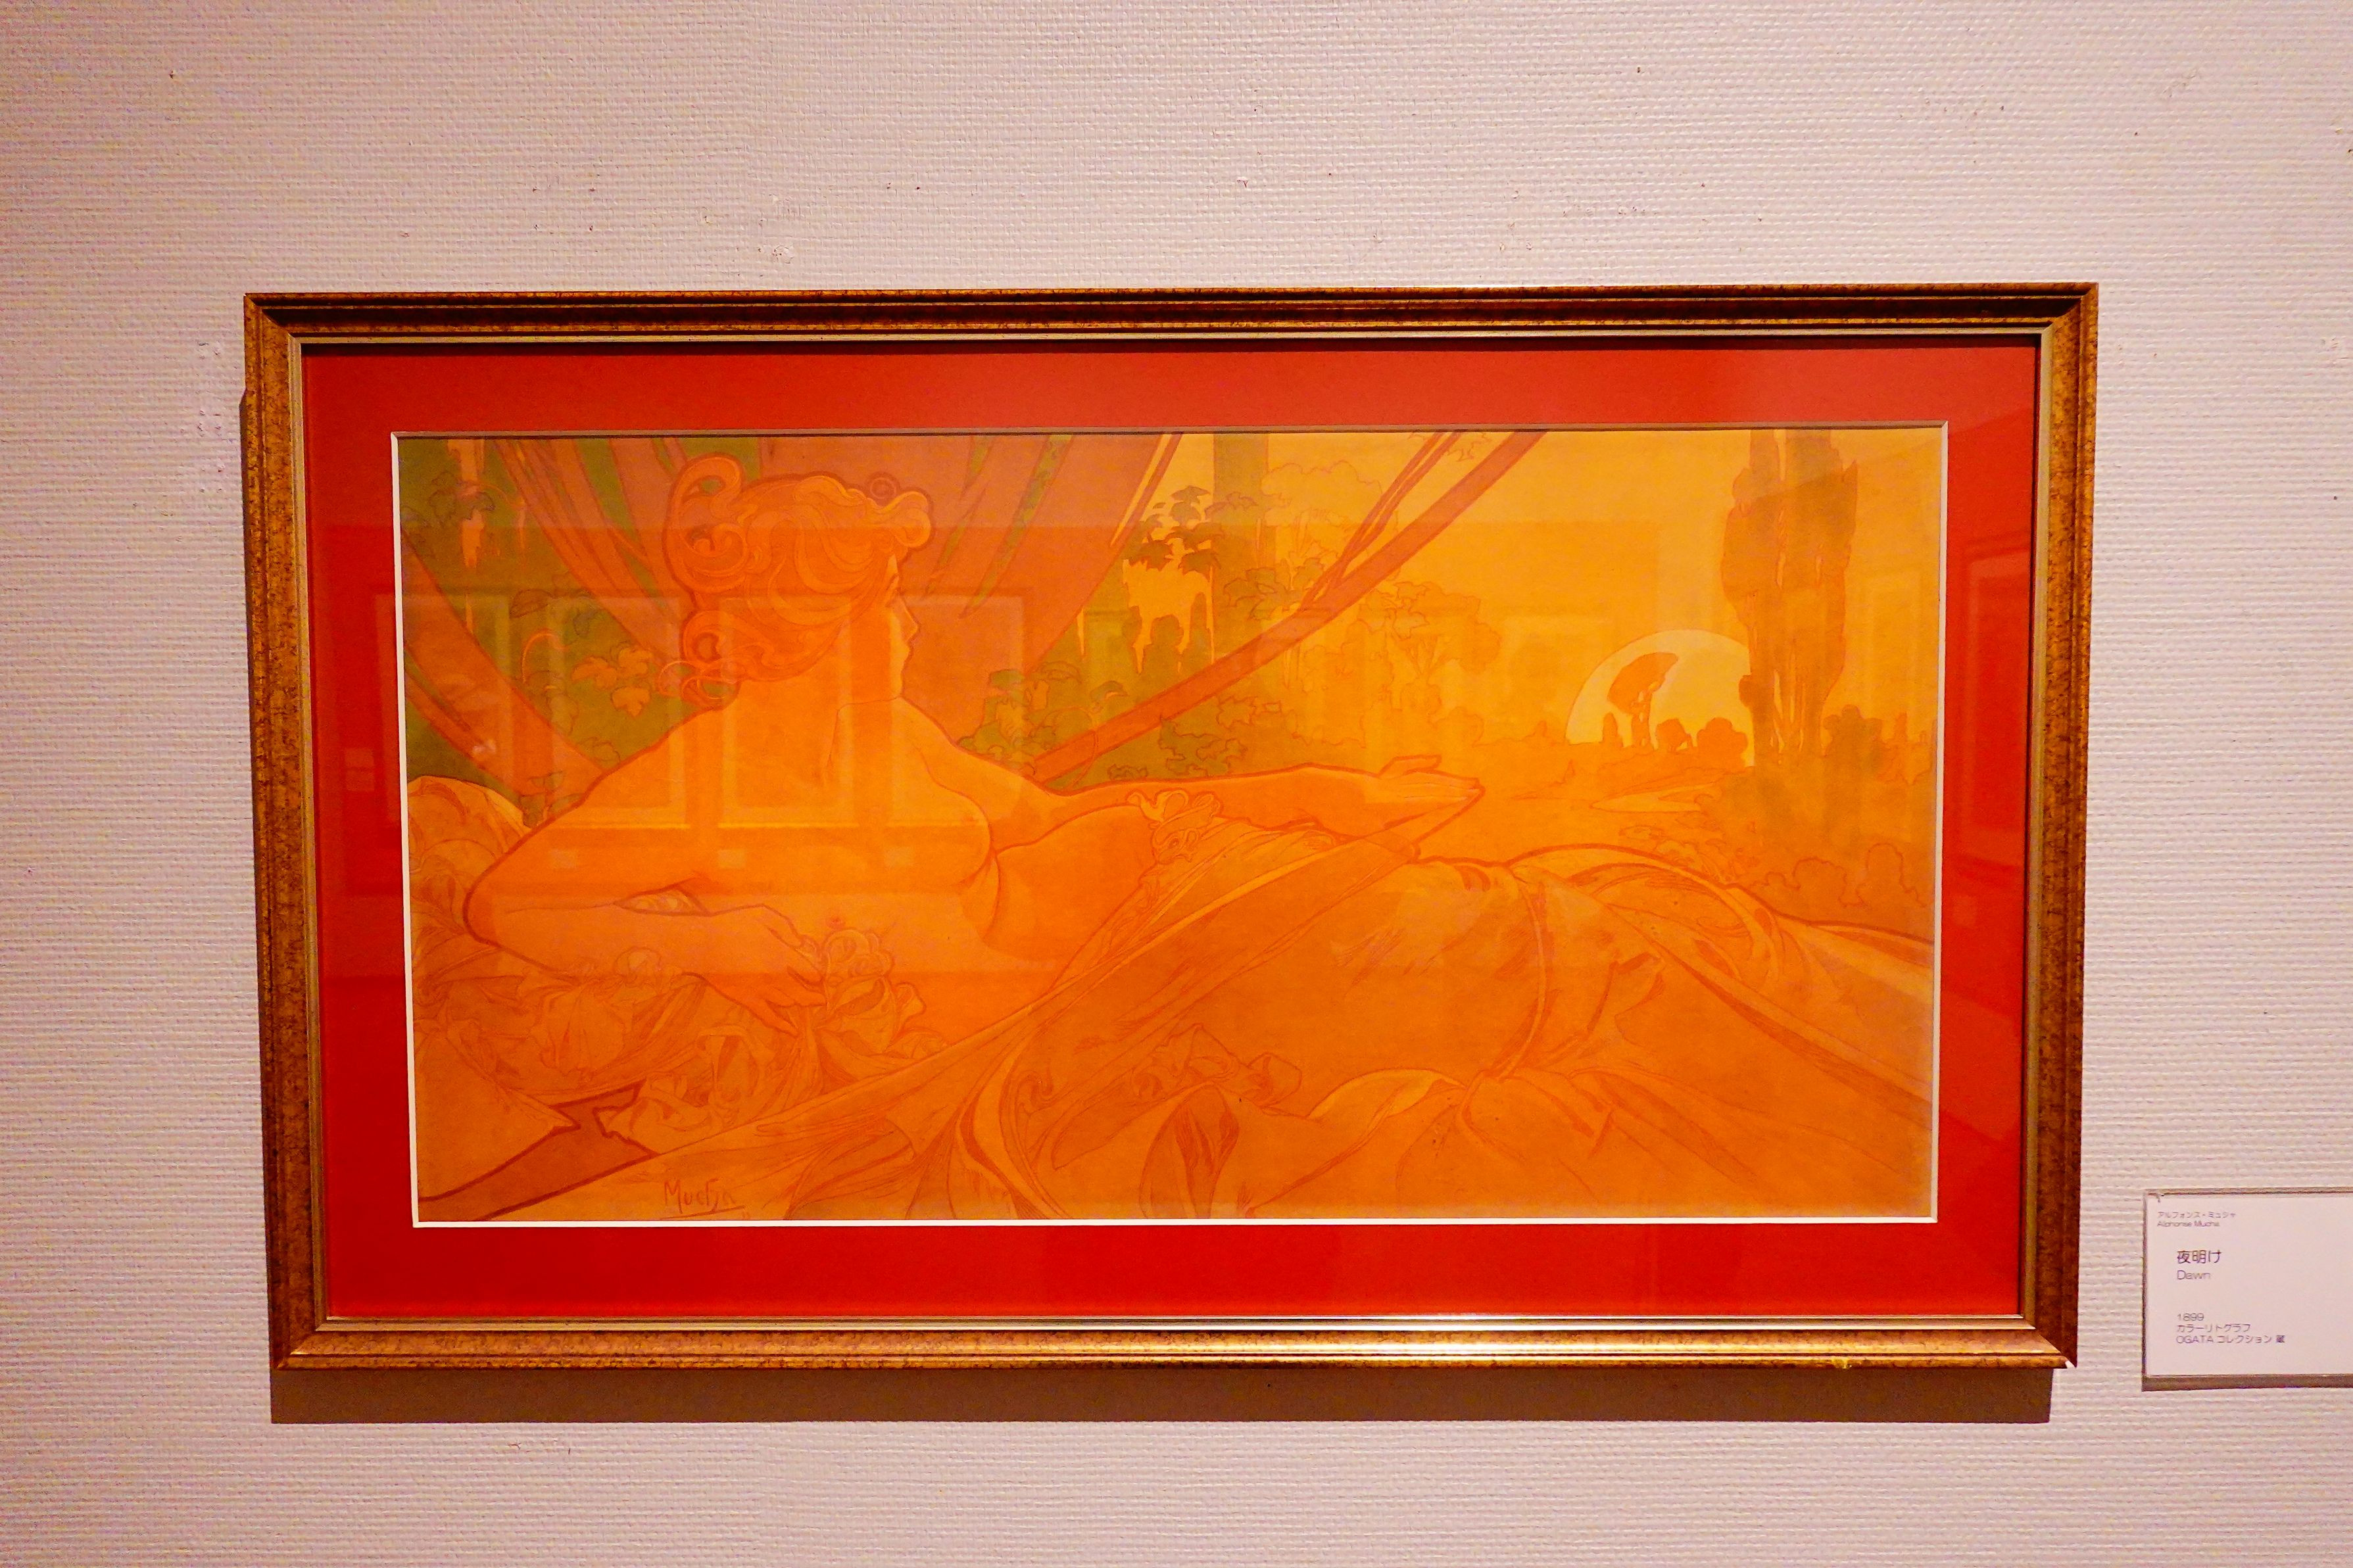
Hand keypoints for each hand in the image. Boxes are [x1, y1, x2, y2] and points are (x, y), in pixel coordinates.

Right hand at [690, 905, 825, 1028]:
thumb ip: (784, 927)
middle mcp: (776, 975)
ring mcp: (762, 990)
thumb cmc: (731, 926)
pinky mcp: (747, 999)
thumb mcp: (761, 915)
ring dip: (799, 1003)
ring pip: (788, 1002)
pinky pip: (768, 1016)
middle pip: (801, 991)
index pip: (807, 971)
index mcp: (781, 954)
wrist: (704, 944)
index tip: (819, 979)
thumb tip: (799, 942)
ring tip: (807, 1004)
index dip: (815, 976)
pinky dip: (782, 1025)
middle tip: (822, 999)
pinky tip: (793, 1032)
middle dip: (813, 996)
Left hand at [1302, 760, 1481, 838]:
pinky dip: (1420, 764)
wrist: (1310, 789)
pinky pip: (1403, 768)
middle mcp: (1390, 788)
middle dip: (1454, 787)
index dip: (1449, 799)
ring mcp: (1384, 780)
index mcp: (1387, 804)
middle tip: (1478, 786)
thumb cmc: (1332, 815)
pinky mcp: (1377, 778)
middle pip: (1427, 786)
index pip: (1425, 801)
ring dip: (1444, 778)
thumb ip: (1388, 843)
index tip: (1470, 796)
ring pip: (1420, 777)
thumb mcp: (1358, 833)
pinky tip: (1434, 760)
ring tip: (1465, 779)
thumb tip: (1414, 852)